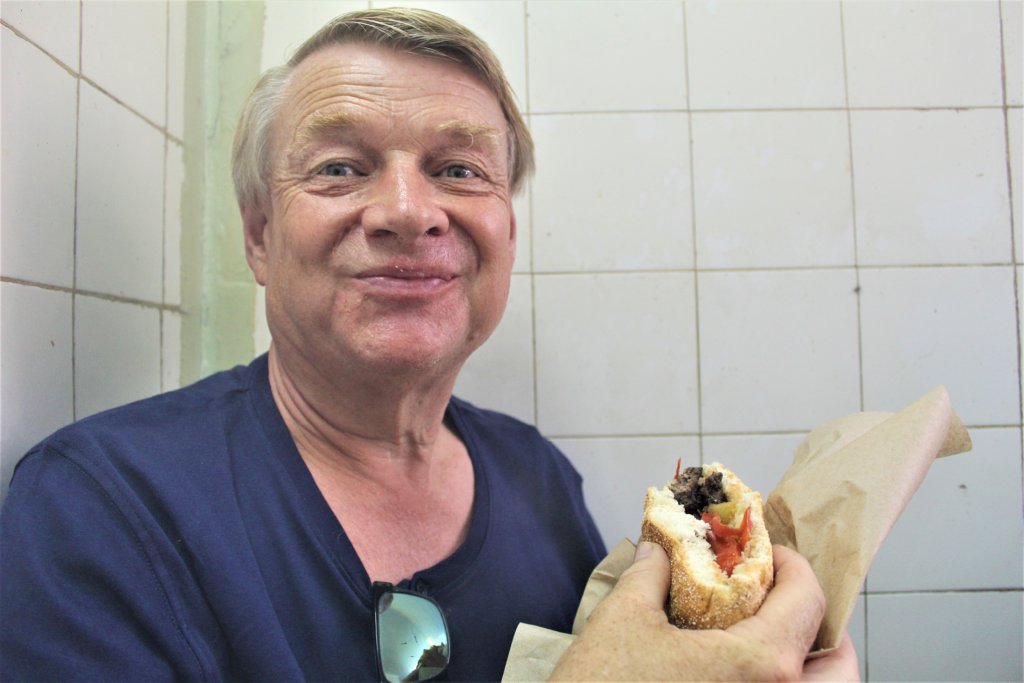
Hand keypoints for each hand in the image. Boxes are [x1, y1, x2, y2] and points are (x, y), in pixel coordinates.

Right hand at [550, 542, 859, 681]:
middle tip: (782, 608)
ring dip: (808, 671)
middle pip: (841, 669)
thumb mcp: (622, 619)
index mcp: (761, 665)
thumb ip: (649, 576)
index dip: (792, 565)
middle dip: (822, 634)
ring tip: (764, 648)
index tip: (767, 552)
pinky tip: (735, 678)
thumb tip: (658, 552)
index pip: (808, 601)